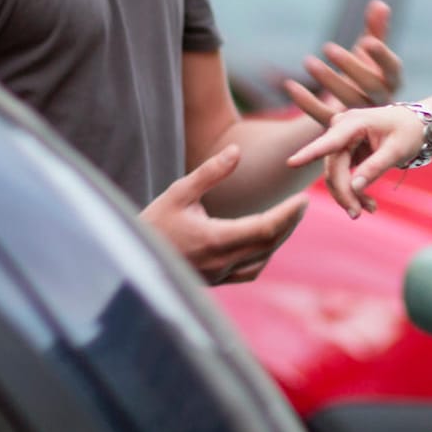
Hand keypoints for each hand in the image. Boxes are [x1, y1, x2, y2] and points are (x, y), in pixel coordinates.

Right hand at [141, 145, 309, 282]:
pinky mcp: (215, 281)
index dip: (288, 213)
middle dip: (289, 222)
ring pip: (262, 258)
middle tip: (303, 203)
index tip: (303, 198)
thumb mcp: (178, 193)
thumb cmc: (152, 223)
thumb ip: (210, 173)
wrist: (128, 260)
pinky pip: (249, 271)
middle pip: (269, 243)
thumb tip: (236, 150)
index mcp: (215, 240)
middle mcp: (221, 262)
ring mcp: (219, 275)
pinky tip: (265, 241)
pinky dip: (263, 255)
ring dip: (279, 238)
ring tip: (289, 217)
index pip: (265, 228)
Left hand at [285, 0, 403, 124]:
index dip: (381, 56)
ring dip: (328, 81)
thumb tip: (379, 3)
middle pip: (371, 86)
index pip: (392, 69)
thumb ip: (376, 30)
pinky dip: (306, 102)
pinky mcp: (340, 130)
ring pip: (348, 102)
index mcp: (392, 82)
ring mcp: (361, 119)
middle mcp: (381, 102)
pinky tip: (290, 85)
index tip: (366, 40)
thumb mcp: (371, 55)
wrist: (361, 121)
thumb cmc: (367, 77)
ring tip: (307, 61)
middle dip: (350, 66)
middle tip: (327, 46)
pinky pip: (324, 117)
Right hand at [286, 105, 427, 217]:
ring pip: (334, 176)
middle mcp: (341, 128)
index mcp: (354, 122)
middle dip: (344, 193)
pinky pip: (341, 176)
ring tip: (370, 210)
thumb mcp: (397, 150)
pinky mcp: (343, 151)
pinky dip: (353, 191)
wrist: (415, 125)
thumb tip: (354, 187)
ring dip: (349, 196)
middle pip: (333, 168)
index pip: (329, 143)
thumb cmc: (408, 132)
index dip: (309, 154)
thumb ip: (375, 167)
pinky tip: (368, 204)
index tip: (291, 163)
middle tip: (358, 215)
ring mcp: (340, 140)